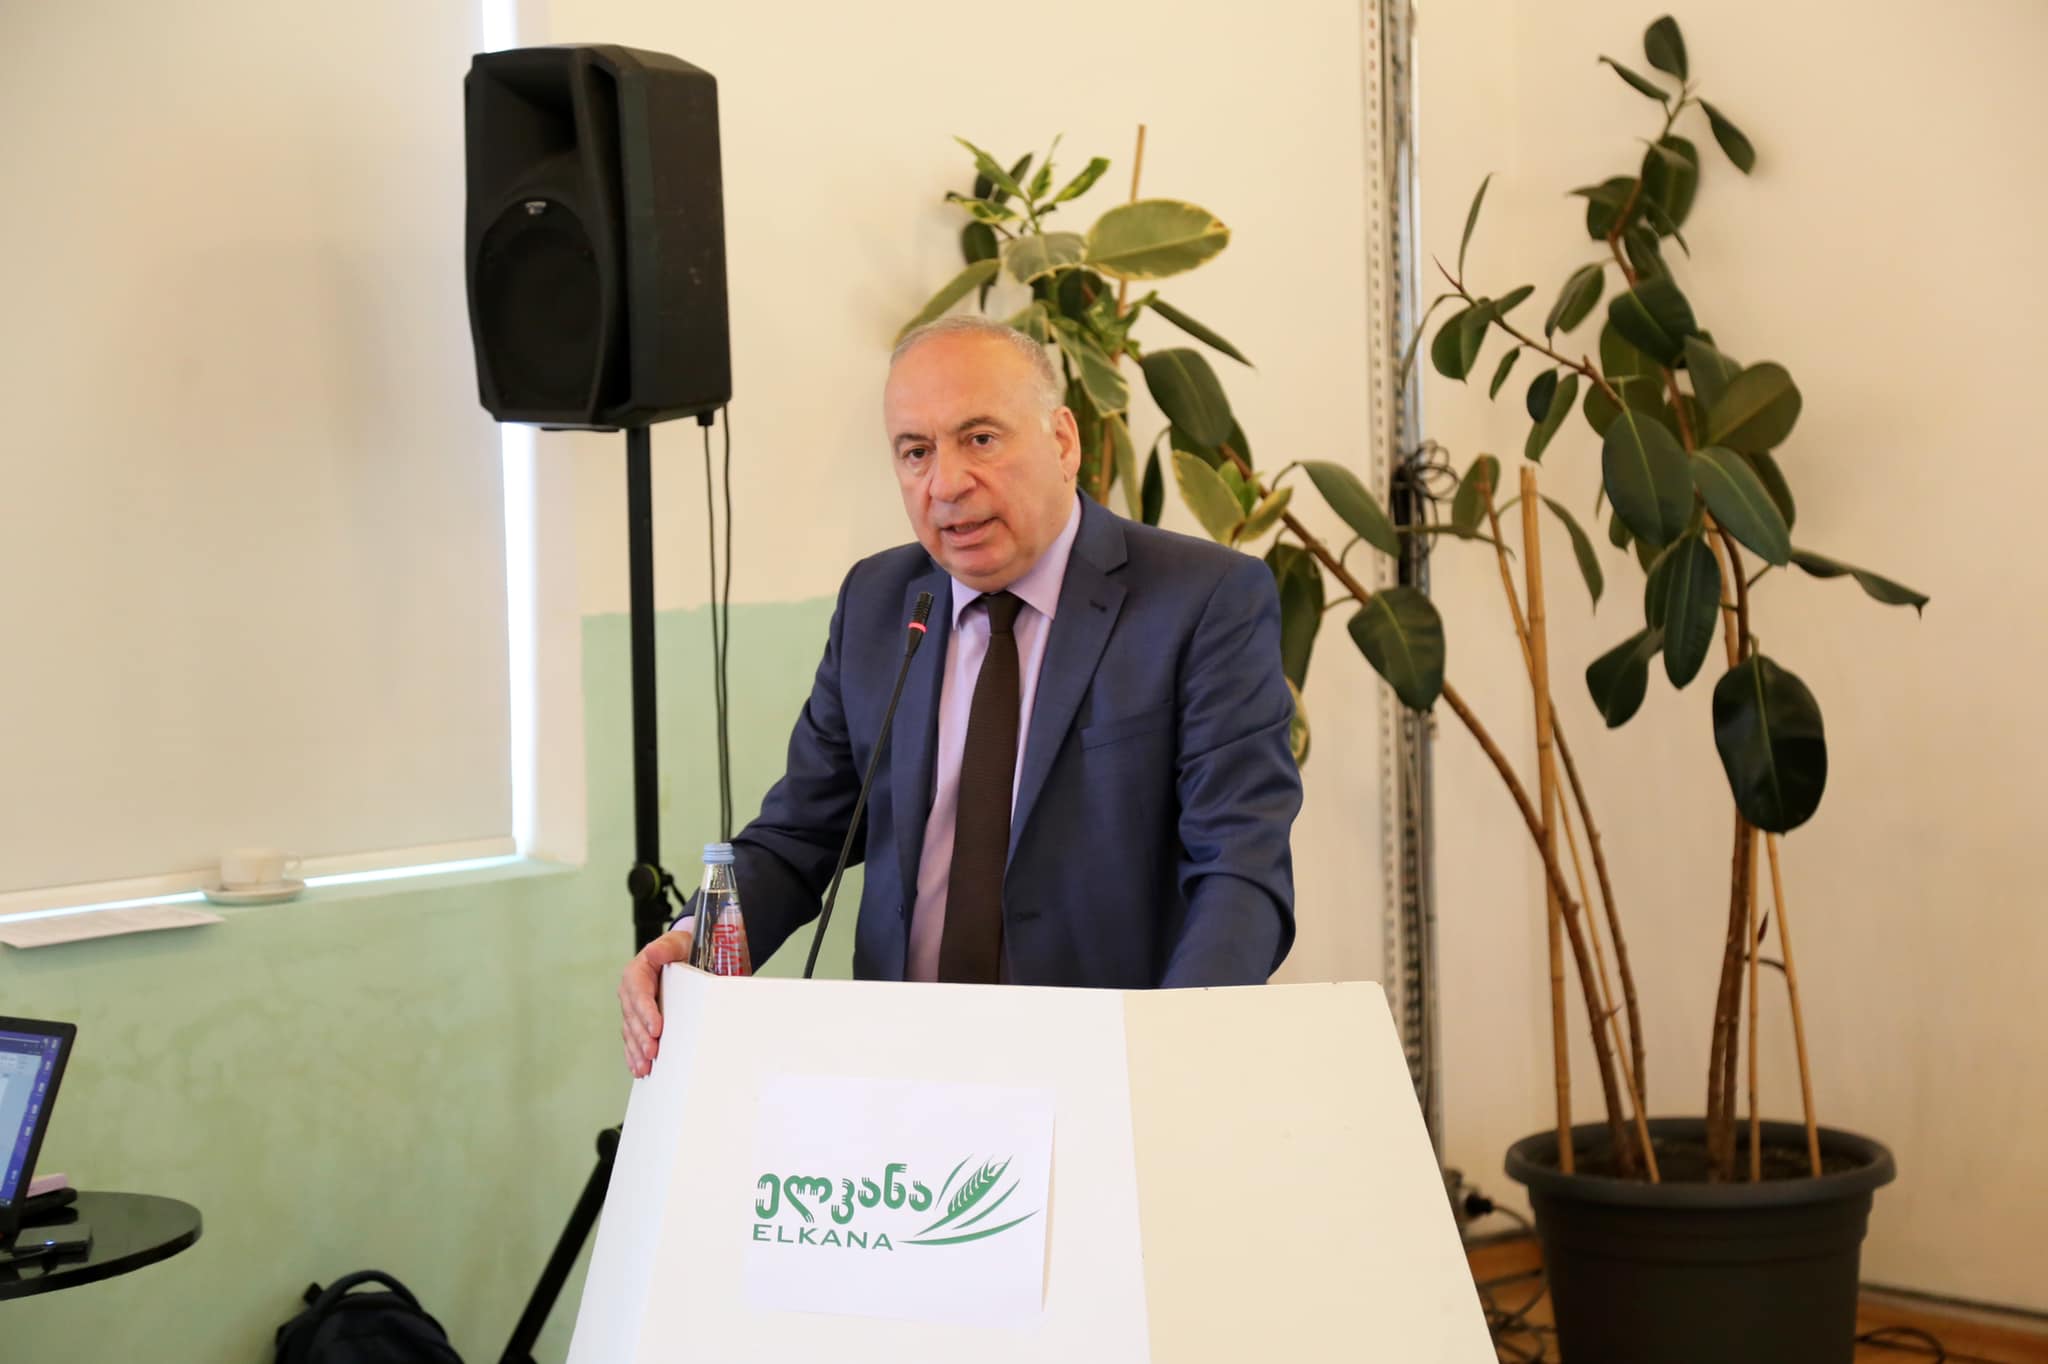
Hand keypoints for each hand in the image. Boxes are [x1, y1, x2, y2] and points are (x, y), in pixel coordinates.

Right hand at [620, 922, 691, 1077]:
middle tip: (653, 1052)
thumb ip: (667, 947)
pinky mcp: (638, 1021)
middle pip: (633, 1017)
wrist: (684, 956)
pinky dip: (634, 1055)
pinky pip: (632, 1039)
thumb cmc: (681, 949)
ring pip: (631, 1032)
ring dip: (636, 1051)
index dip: (646, 1012)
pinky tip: (638, 1068)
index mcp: (637, 972)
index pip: (639, 993)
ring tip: (645, 1067)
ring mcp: (633, 1008)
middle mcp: (631, 992)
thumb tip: (654, 952)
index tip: (656, 1028)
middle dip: (642, 1037)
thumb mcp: (678, 943)